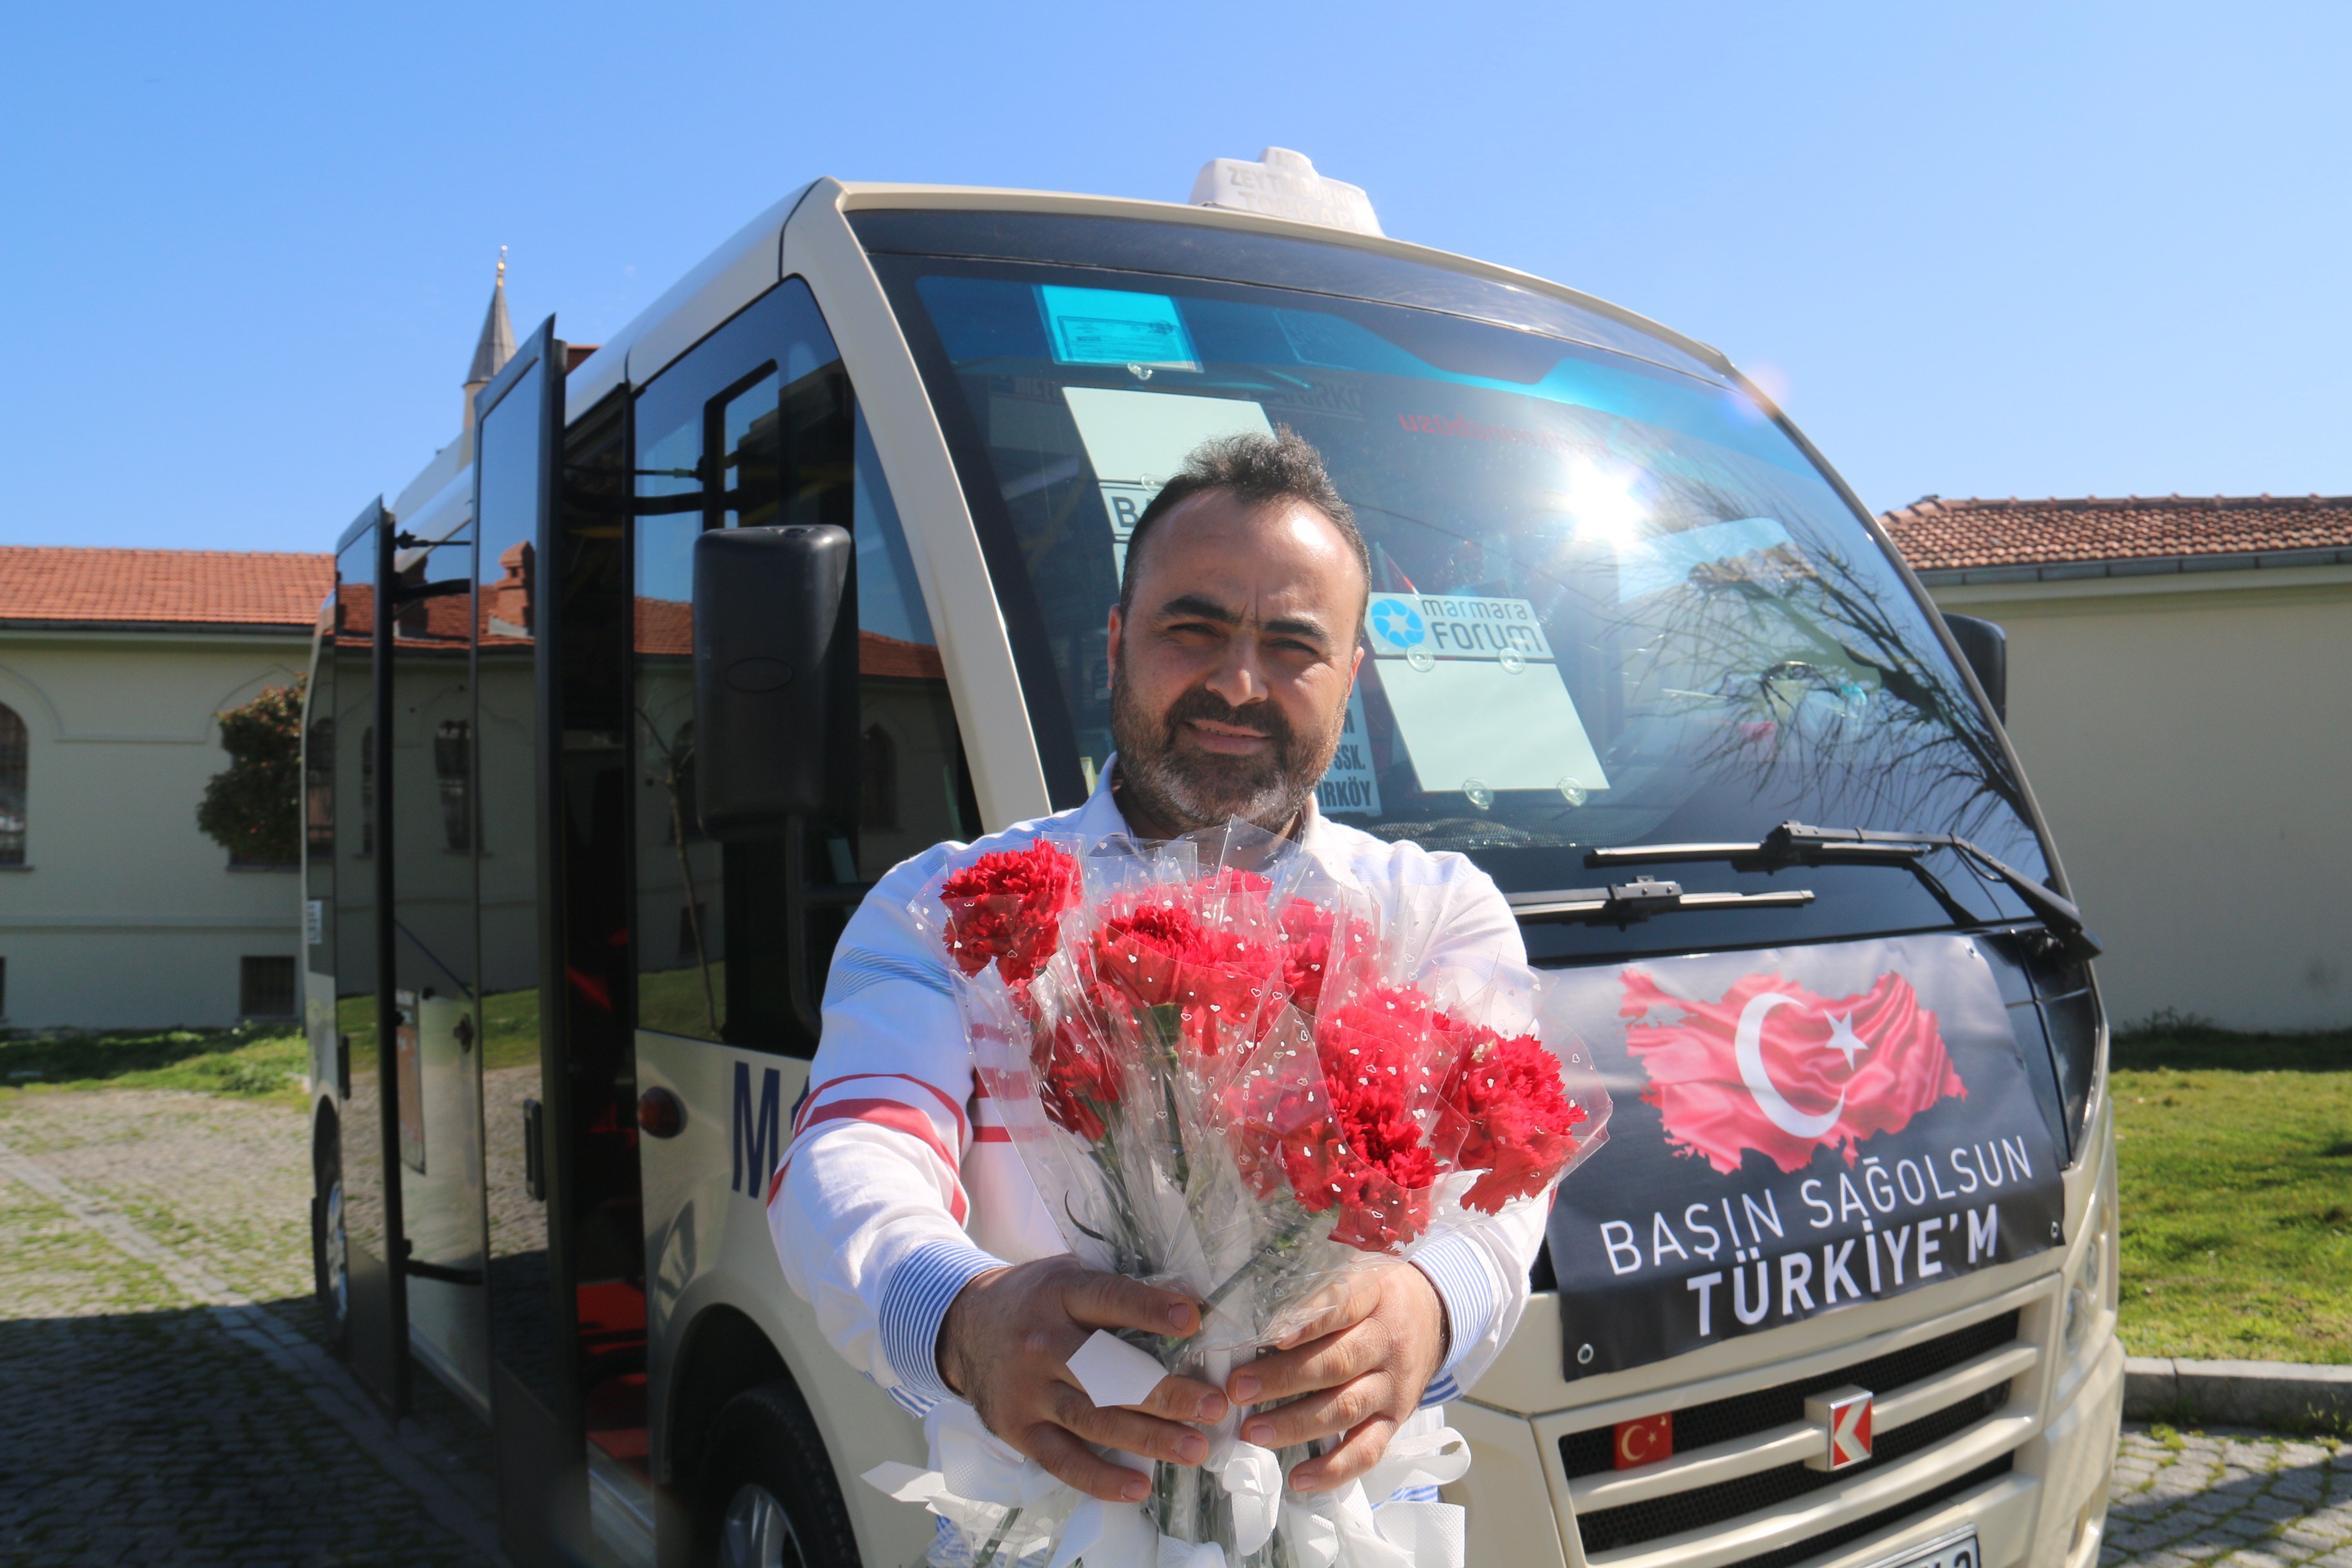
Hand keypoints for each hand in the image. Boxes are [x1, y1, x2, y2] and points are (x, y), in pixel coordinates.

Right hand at [937, 1256, 1230, 1501]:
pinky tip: (1139, 1486)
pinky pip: (1063, 1460)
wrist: (963, 1326)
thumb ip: (1118, 1291)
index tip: (1193, 1319)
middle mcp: (1041, 1342)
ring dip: (1149, 1437)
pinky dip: (1100, 1478)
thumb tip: (1192, 1303)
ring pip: (1094, 1419)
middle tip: (1213, 1406)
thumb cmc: (1035, 1300)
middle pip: (1107, 1371)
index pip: (1108, 1299)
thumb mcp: (1068, 1275)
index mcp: (1059, 1294)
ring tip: (1195, 1448)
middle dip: (1165, 1393)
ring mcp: (1028, 1390)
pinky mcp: (1018, 1429)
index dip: (1149, 1309)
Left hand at [1225, 1262, 1447, 1494]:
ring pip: (1345, 1408)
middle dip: (1283, 1379)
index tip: (1272, 1336)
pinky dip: (1333, 1469)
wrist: (1436, 1314)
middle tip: (1238, 1389)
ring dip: (1296, 1424)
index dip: (1308, 1322)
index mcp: (1374, 1296)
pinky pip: (1368, 1450)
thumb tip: (1254, 1311)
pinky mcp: (1396, 1419)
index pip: (1342, 1305)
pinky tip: (1299, 1478)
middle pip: (1336, 1363)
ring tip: (1253, 1432)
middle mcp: (1387, 1342)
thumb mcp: (1355, 1271)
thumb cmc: (1378, 1295)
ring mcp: (1392, 1386)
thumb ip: (1315, 1288)